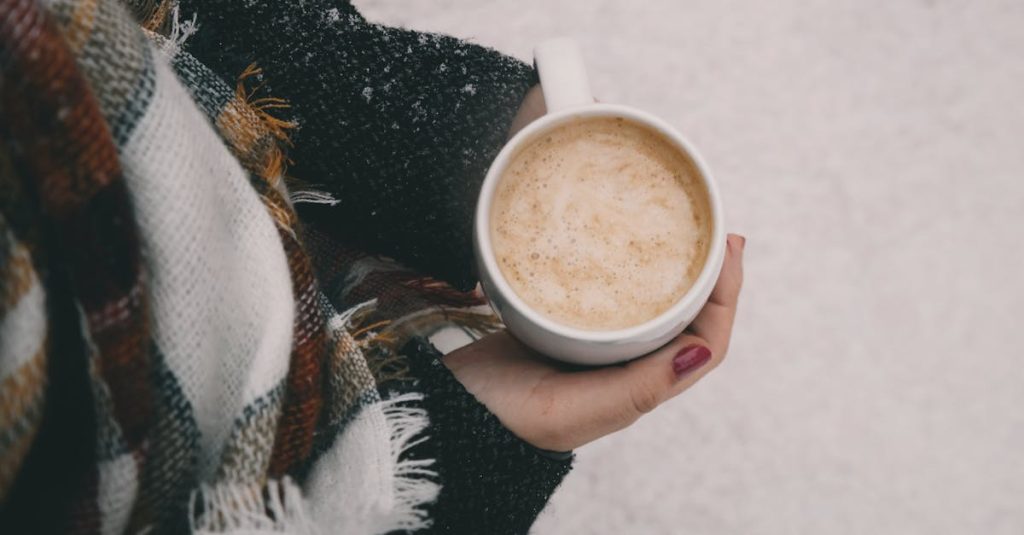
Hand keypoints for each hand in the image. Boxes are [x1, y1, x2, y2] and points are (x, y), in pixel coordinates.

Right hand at [444, 234, 744, 451]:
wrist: (451, 413)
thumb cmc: (512, 419)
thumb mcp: (578, 410)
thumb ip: (639, 387)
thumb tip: (702, 352)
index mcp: (638, 387)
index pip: (705, 341)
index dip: (727, 296)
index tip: (730, 247)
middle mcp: (624, 366)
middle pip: (686, 317)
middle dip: (708, 275)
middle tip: (716, 229)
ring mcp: (594, 345)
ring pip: (650, 304)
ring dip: (673, 270)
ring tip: (681, 231)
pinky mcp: (562, 327)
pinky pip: (606, 294)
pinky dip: (623, 268)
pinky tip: (614, 242)